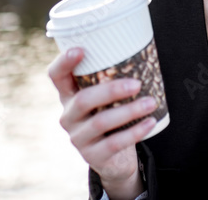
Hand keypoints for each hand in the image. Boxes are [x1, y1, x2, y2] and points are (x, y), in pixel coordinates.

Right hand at [48, 46, 156, 186]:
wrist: (113, 159)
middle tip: (137, 84)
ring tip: (151, 102)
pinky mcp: (92, 156)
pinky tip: (150, 122)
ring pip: (101, 122)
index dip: (64, 62)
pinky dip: (134, 132)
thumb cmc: (111, 116)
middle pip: (82, 100)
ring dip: (129, 111)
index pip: (56, 76)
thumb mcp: (105, 99)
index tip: (81, 50)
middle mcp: (68, 116)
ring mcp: (78, 137)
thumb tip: (141, 52)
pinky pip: (114, 143)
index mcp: (68, 95)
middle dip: (111, 90)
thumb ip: (110, 79)